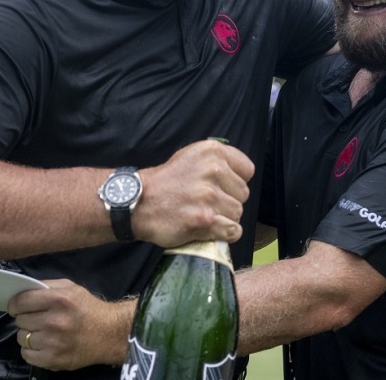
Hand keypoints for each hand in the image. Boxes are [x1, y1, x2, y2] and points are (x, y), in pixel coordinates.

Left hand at [9, 280, 133, 369]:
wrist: (109, 334)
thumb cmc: (89, 309)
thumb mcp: (71, 288)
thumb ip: (47, 286)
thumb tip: (23, 290)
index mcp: (58, 300)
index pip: (21, 302)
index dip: (15, 304)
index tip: (16, 308)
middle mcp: (54, 321)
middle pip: (20, 321)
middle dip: (25, 319)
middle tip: (37, 319)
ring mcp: (53, 343)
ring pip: (22, 338)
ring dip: (29, 335)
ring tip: (42, 332)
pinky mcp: (53, 360)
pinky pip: (27, 355)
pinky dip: (31, 351)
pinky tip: (43, 345)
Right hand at [135, 139, 252, 246]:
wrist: (139, 202)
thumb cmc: (166, 182)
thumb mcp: (191, 156)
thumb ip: (217, 160)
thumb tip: (242, 174)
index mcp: (212, 151)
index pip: (247, 170)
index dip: (235, 181)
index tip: (220, 187)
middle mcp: (213, 170)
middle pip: (243, 194)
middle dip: (228, 201)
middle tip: (206, 203)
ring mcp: (209, 196)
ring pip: (237, 214)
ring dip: (224, 218)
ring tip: (203, 215)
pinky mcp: (205, 219)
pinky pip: (233, 231)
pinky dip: (223, 234)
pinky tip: (208, 228)